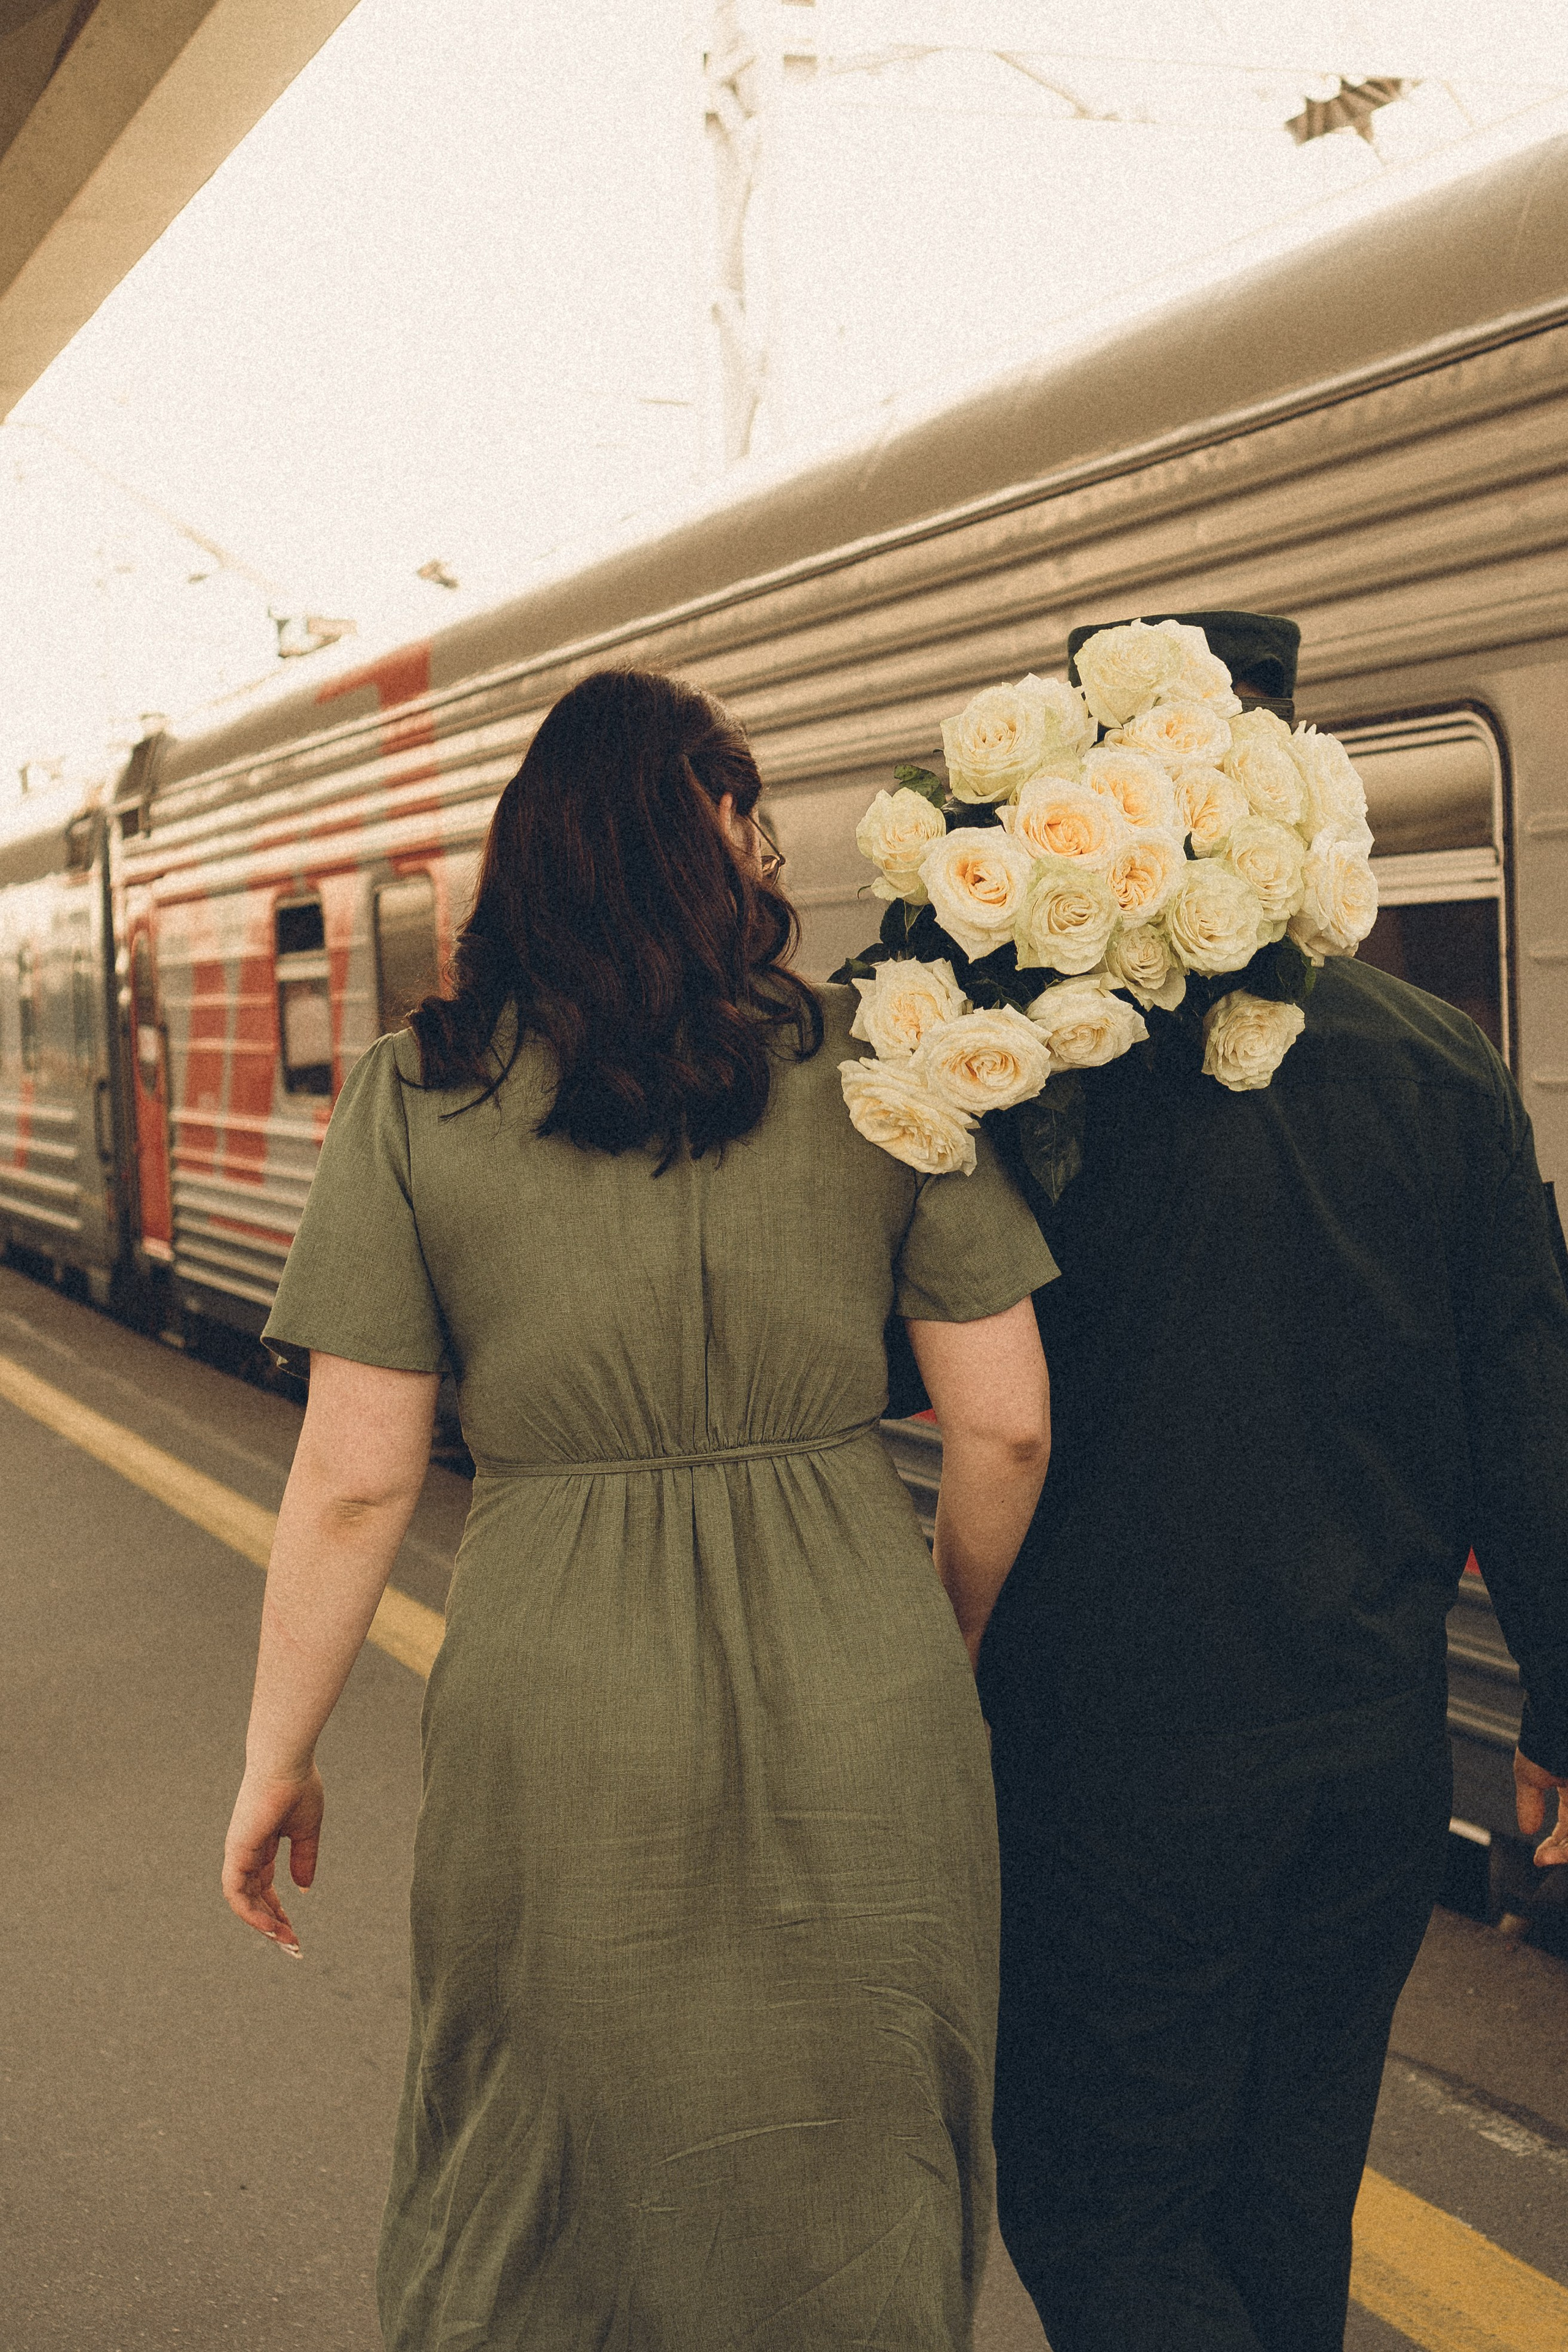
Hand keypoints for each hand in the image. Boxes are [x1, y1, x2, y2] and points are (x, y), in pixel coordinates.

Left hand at [222, 1764, 324, 1953]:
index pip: (264, 1887)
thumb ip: (304, 1859)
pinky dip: (252, 1912)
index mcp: (262, 1845)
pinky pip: (237, 1892)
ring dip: (263, 1925)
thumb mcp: (306, 1830)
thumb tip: (303, 1890)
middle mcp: (246, 1852)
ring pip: (243, 1901)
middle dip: (272, 1925)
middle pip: (254, 1899)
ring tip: (285, 1942)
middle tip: (293, 1947)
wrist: (286, 1763)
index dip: (278, 1911)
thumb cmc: (298, 1787)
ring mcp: (239, 1852)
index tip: (294, 1931)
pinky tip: (272, 1926)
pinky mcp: (236, 1851)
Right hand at [1514, 1750, 1567, 1865]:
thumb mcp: (1529, 1775)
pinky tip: (1563, 1848)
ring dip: (1567, 1849)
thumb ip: (1529, 1803)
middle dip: (1562, 1851)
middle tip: (1544, 1859)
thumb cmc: (1542, 1742)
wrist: (1557, 1721)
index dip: (1555, 1846)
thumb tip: (1527, 1830)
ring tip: (1551, 1856)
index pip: (1567, 1827)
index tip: (1539, 1858)